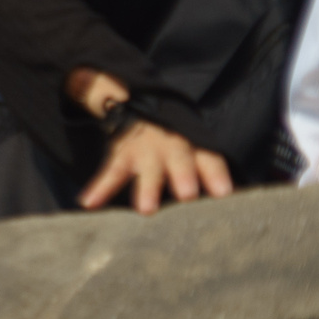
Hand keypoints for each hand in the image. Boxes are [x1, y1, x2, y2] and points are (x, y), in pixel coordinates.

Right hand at [80, 118, 233, 213]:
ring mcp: (145, 151)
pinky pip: (110, 173)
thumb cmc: (177, 141)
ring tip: (145, 210)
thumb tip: (230, 200)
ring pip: (148, 170)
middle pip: (180, 160)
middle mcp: (172, 146)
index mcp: (195, 146)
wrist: (138, 107)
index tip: (224, 193)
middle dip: (183, 175)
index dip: (216, 175)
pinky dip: (99, 187)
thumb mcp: (197, 148)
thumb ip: (212, 174)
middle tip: (187, 195)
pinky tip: (88, 202)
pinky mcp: (121, 156)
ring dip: (147, 188)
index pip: (210, 159)